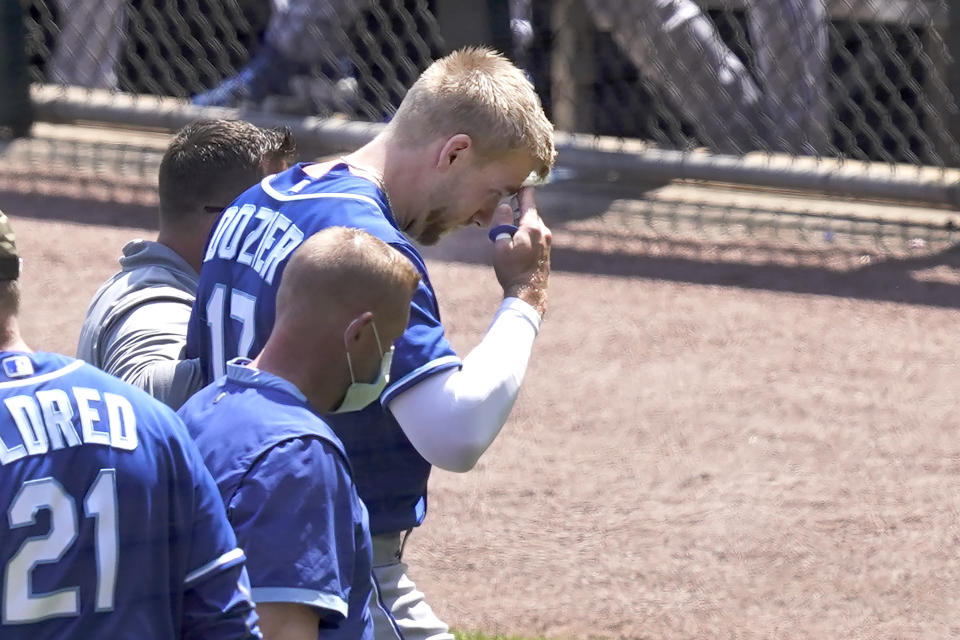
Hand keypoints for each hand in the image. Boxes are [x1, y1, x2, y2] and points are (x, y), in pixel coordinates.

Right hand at [492, 187, 550, 316]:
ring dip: (520, 224)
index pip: (528, 199)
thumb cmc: (512, 271)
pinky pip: (535, 235)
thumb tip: (505, 205)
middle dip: (517, 210)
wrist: (528, 294)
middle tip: (502, 214)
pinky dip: (524, 234)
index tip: (517, 179)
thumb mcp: (500, 245)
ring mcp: (547, 241)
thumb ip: (502, 223)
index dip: (521, 188)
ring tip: (506, 235)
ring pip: (531, 224)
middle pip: (529, 212)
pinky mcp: (546, 250)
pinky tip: (515, 246)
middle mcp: (543, 231)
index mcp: (532, 227)